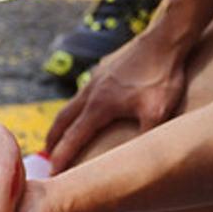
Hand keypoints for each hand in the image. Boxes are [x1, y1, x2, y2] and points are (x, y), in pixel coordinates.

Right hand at [45, 32, 187, 173]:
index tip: (51, 174)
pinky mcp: (105, 68)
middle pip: (62, 121)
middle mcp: (91, 92)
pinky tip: (90, 107)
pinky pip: (86, 91)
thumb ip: (146, 138)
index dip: (60, 158)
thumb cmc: (162, 75)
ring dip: (64, 122)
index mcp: (98, 107)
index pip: (72, 139)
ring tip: (64, 133)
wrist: (166, 37)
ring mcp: (97, 78)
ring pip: (72, 104)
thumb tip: (142, 161)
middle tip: (47, 155)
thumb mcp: (158, 112)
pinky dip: (80, 105)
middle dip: (53, 140)